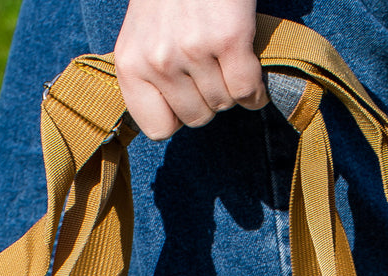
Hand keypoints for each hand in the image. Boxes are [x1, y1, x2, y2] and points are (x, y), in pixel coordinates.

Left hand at [114, 0, 267, 140]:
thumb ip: (150, 73)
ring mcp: (192, 51)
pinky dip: (256, 91)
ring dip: (233, 91)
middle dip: (209, 101)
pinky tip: (254, 76)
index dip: (178, 115)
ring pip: (223, 105)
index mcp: (131, 64)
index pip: (158, 129)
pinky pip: (247, 90)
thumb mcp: (144, 34)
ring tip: (229, 65)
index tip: (186, 96)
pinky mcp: (228, 39)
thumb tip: (175, 119)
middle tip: (213, 74)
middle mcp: (158, 61)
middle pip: (195, 119)